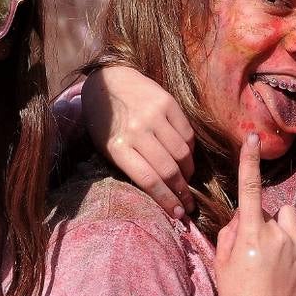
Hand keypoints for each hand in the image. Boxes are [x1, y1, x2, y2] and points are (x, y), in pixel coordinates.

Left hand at [83, 65, 196, 218]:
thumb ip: (131, 167)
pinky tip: (185, 157)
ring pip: (182, 154)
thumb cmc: (105, 122)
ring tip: (186, 180)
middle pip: (168, 170)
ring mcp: (153, 116)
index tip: (178, 214)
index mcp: (117, 147)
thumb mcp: (107, 147)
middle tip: (189, 204)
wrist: (109, 80)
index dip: (167, 200)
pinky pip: (187, 134)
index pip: (148, 180)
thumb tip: (160, 194)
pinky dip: (190, 151)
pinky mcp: (167, 103)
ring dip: (188, 172)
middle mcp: (136, 131)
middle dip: (182, 192)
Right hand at [215, 133, 295, 295]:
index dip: (248, 162)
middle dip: (259, 224)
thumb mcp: (221, 262)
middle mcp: (278, 235)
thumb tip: (244, 217)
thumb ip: (231, 232)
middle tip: (250, 256)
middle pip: (268, 212)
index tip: (250, 139)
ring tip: (270, 259)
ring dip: (279, 228)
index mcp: (252, 233)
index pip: (249, 190)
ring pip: (289, 219)